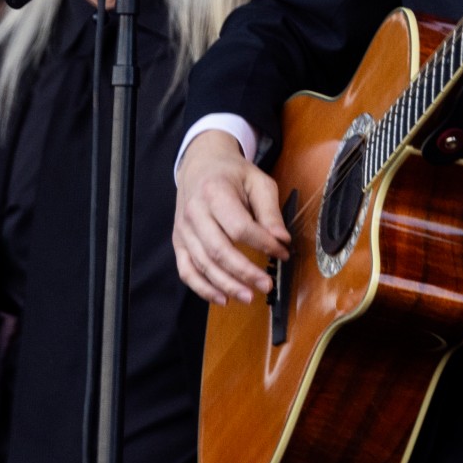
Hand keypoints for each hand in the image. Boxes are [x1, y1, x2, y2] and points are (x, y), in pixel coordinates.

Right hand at [173, 131, 288, 305]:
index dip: (263, 243)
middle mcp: (194, 212)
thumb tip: (282, 239)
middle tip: (267, 284)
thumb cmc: (232, 174)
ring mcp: (183, 229)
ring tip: (249, 297)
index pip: (239, 227)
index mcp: (215, 192)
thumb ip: (270, 211)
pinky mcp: (179, 242)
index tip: (283, 252)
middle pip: (219, 250)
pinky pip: (187, 271)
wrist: (200, 164)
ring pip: (202, 264)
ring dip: (226, 285)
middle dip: (245, 272)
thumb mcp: (258, 182)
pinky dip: (202, 288)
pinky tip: (222, 298)